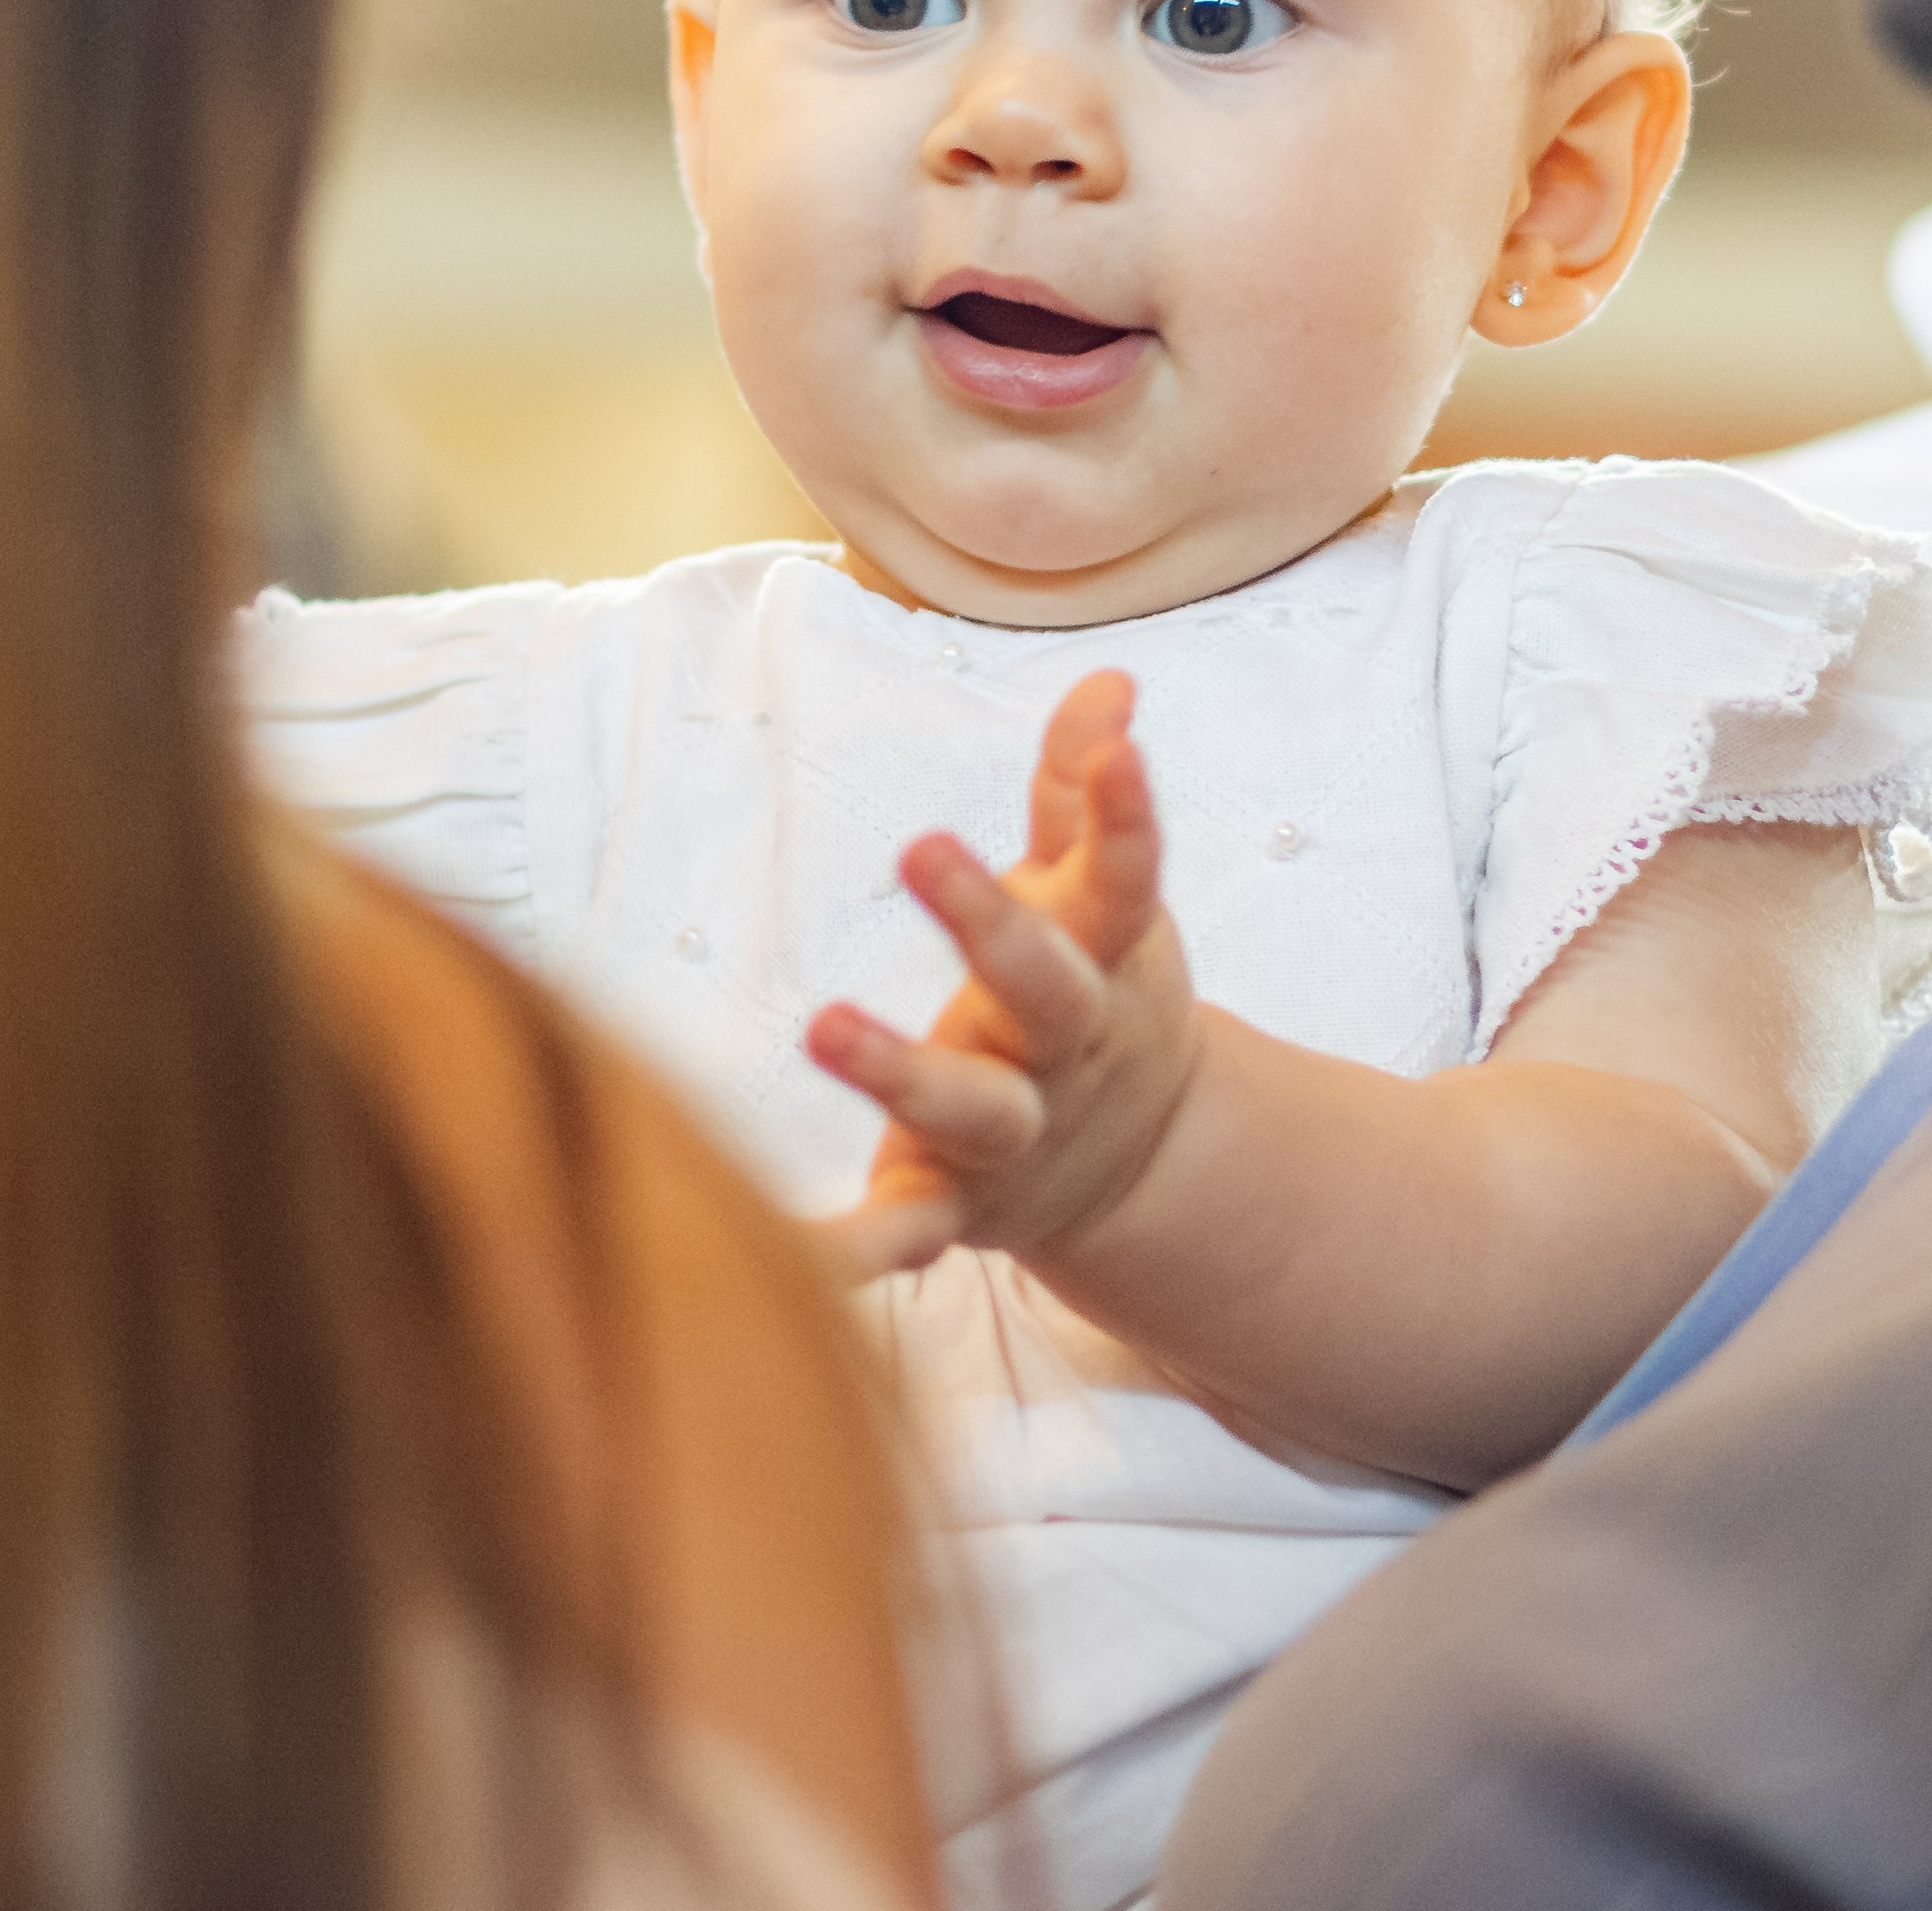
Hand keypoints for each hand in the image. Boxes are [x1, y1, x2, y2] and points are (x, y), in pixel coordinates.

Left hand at [805, 671, 1199, 1283]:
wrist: (1139, 1163)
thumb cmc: (1093, 988)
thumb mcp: (1100, 894)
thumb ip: (1083, 789)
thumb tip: (1110, 679)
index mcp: (1104, 959)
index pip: (1126, 876)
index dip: (1127, 814)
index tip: (1123, 748)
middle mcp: (1066, 1048)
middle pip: (1044, 987)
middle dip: (991, 920)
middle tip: (922, 845)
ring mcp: (1016, 1132)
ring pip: (974, 1110)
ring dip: (904, 1072)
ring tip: (826, 1026)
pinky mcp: (957, 1203)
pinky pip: (906, 1229)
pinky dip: (857, 1248)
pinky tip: (793, 1252)